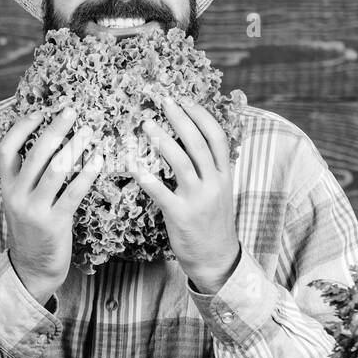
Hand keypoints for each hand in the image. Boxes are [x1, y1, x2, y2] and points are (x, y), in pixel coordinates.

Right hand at [0, 103, 104, 304]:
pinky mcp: (55, 223)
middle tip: (72, 111)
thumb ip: (27, 174)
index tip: (40, 112)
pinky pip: (74, 192)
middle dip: (55, 129)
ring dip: (75, 147)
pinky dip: (87, 173)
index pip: (5, 148)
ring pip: (56, 170)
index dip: (21, 127)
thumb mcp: (20, 199)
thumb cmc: (32, 227)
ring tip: (89, 131)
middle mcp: (16, 195)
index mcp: (6, 186)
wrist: (32, 267)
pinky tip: (99, 160)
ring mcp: (35, 210)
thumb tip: (48, 138)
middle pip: (35, 153)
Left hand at [125, 96, 240, 293]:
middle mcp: (214, 183)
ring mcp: (198, 200)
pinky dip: (148, 178)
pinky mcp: (181, 216)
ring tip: (146, 124)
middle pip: (198, 143)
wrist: (217, 258)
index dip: (201, 115)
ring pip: (181, 162)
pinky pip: (162, 193)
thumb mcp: (219, 191)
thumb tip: (193, 139)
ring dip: (163, 140)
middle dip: (180, 118)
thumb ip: (209, 167)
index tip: (185, 99)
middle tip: (163, 101)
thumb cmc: (212, 222)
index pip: (217, 136)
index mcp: (223, 174)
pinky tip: (134, 165)